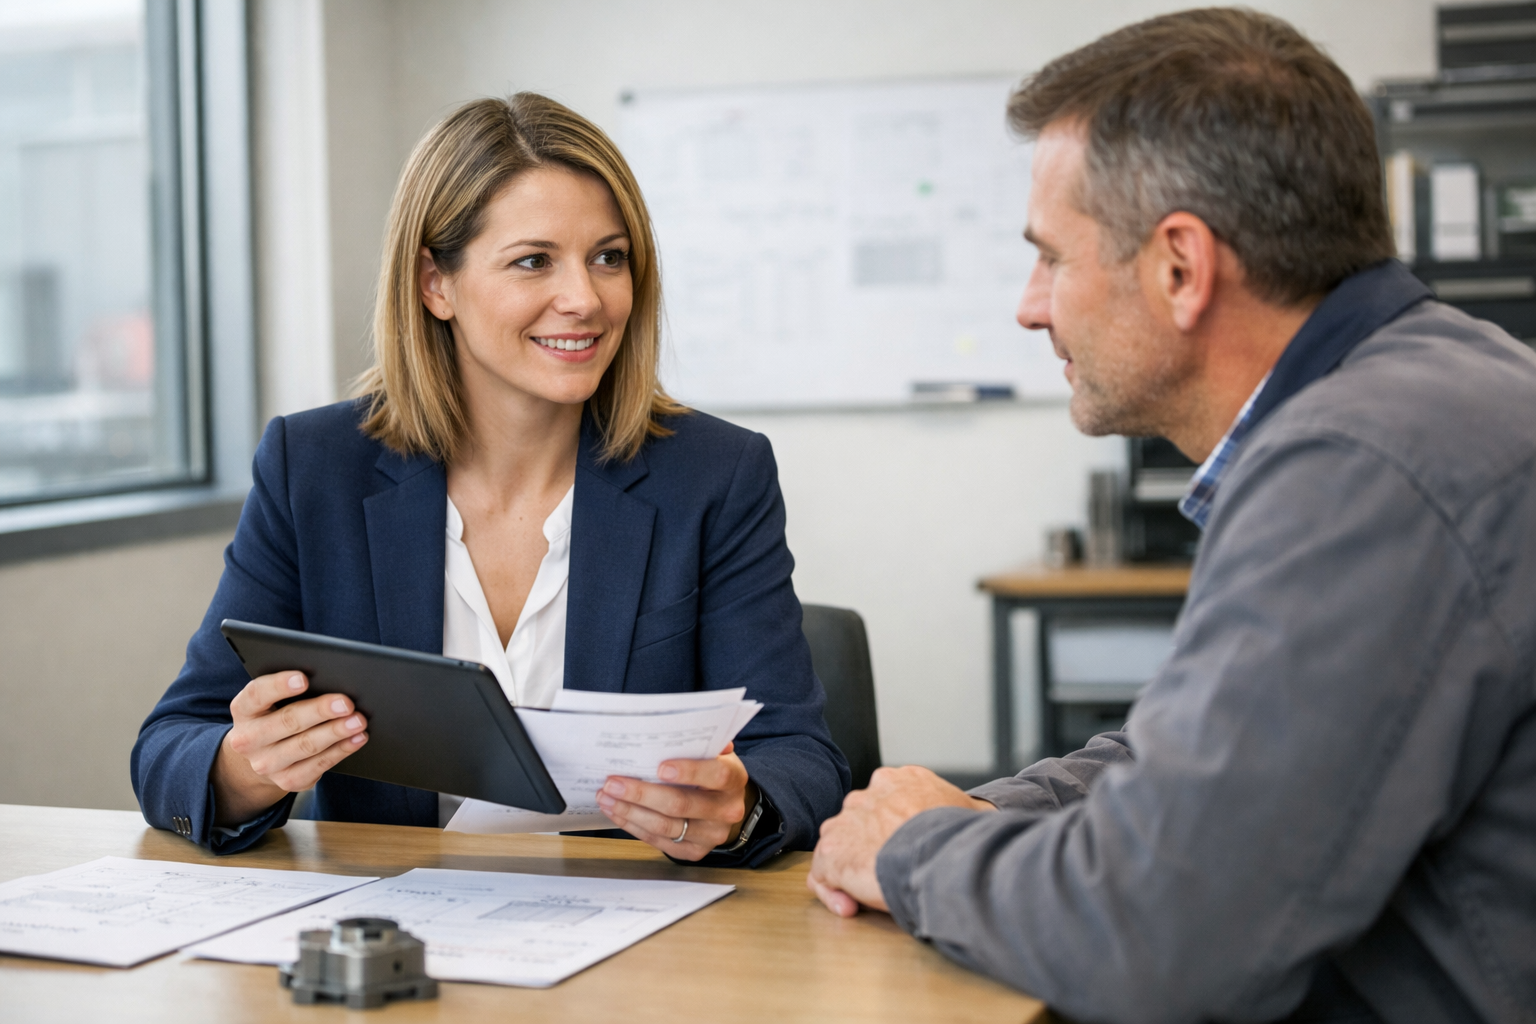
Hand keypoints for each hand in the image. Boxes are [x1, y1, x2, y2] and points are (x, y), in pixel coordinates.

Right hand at [210, 671, 368, 824]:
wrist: (261, 756)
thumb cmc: (274, 716)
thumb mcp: (270, 701)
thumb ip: (290, 690)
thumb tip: (329, 679)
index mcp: (244, 711)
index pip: (257, 694)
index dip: (279, 686)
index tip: (303, 679)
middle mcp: (249, 740)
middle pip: (287, 721)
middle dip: (320, 711)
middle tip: (346, 703)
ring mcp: (267, 764)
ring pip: (305, 746)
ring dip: (335, 732)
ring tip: (358, 721)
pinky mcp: (287, 781)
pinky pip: (318, 765)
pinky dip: (341, 750)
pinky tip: (357, 739)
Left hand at [596, 741, 751, 860]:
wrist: (725, 806)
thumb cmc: (712, 773)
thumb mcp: (715, 753)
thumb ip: (702, 743)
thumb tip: (679, 729)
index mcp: (734, 780)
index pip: (717, 775)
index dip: (690, 771)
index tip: (660, 767)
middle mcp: (726, 811)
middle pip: (681, 804)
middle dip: (643, 794)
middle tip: (613, 783)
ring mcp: (710, 835)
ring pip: (665, 826)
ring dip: (630, 811)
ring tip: (606, 797)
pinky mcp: (694, 851)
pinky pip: (658, 841)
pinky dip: (633, 826)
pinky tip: (616, 812)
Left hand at [808, 765, 994, 916]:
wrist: (939, 853)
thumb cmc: (959, 836)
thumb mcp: (968, 811)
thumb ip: (959, 811)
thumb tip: (982, 818)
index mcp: (899, 781)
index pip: (883, 804)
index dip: (890, 832)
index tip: (903, 854)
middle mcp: (868, 795)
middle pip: (858, 824)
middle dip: (868, 850)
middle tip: (887, 876)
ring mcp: (846, 822)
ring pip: (838, 847)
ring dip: (849, 872)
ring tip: (867, 898)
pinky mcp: (833, 850)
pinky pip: (823, 874)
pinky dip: (833, 893)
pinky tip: (852, 907)